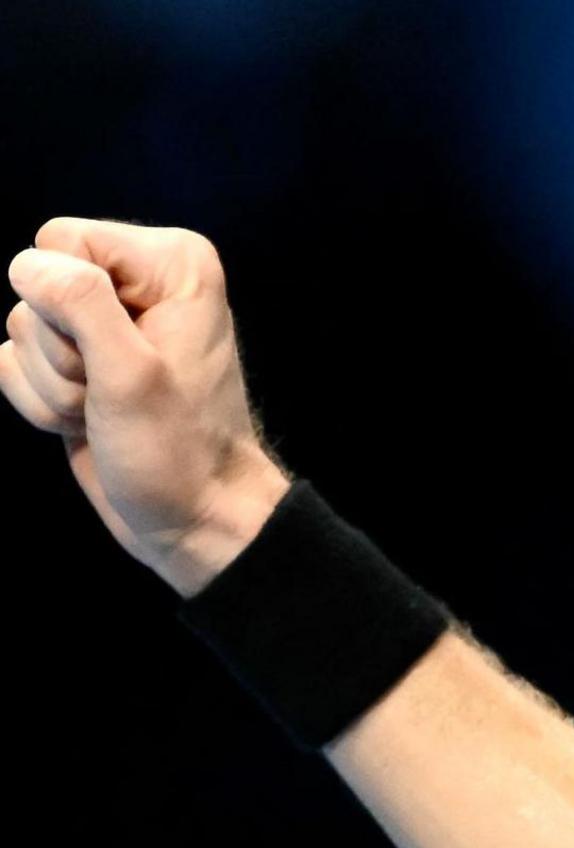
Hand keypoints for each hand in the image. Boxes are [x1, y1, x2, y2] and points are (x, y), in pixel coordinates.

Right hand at [2, 218, 290, 594]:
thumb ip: (82, 305)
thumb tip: (30, 265)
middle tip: (111, 394)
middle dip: (60, 353)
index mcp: (171, 264)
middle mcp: (139, 282)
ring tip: (105, 412)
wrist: (193, 518)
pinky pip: (12, 361)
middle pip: (34, 286)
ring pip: (19, 328)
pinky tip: (86, 422)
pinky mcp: (76, 360)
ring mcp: (104, 322)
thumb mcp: (132, 375)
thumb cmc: (178, 452)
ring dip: (53, 385)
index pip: (59, 240)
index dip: (64, 302)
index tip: (116, 354)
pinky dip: (40, 402)